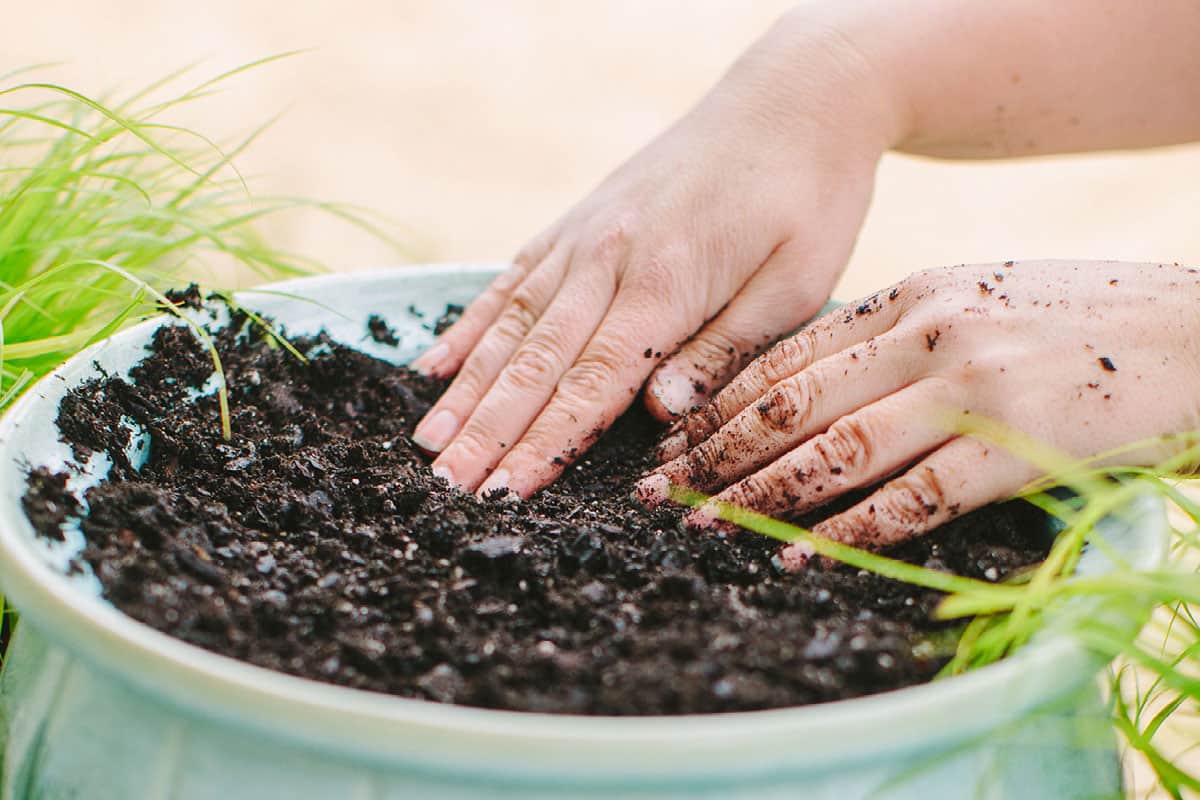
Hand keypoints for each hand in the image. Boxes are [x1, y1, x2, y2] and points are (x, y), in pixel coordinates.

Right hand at [408, 13, 901, 496]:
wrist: (791, 100)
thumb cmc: (806, 197)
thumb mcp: (796, 283)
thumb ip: (722, 350)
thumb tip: (657, 414)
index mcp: (665, 284)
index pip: (591, 385)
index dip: (542, 446)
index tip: (500, 496)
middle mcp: (607, 260)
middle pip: (535, 363)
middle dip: (487, 433)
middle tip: (444, 489)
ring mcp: (584, 238)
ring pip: (510, 326)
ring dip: (466, 389)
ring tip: (425, 442)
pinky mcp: (577, 222)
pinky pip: (512, 282)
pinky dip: (470, 326)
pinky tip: (436, 364)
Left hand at [637, 260, 1199, 567]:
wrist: (1196, 332)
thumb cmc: (1080, 325)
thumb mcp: (977, 302)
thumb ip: (900, 335)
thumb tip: (810, 388)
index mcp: (915, 295)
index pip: (788, 356)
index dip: (719, 404)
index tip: (670, 441)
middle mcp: (931, 332)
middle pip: (791, 402)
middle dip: (712, 451)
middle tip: (656, 490)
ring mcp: (972, 386)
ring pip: (832, 447)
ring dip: (755, 491)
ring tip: (702, 525)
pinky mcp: (1015, 445)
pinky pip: (906, 498)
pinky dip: (841, 531)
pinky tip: (793, 554)